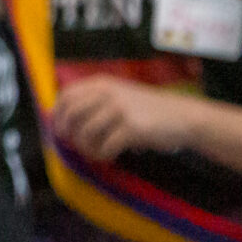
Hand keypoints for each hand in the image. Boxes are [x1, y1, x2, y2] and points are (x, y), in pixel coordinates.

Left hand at [50, 76, 196, 161]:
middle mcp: (107, 93)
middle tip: (74, 145)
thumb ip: (94, 102)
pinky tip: (107, 157)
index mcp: (101, 84)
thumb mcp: (119, 95)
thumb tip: (64, 121)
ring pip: (85, 132)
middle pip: (71, 114)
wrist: (183, 116)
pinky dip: (101, 155)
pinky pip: (105, 146)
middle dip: (67, 133)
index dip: (58, 114)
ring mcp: (119, 110)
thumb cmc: (148, 110)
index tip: (60, 129)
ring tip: (94, 152)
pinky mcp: (132, 129)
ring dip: (85, 147)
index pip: (66, 96)